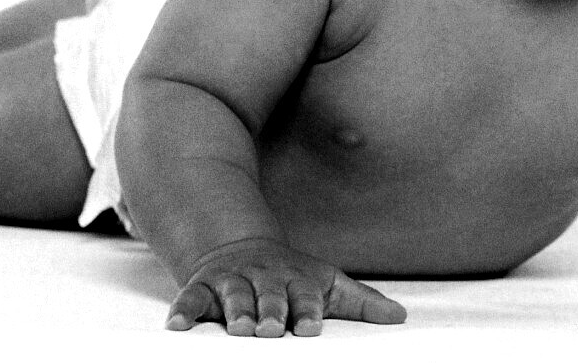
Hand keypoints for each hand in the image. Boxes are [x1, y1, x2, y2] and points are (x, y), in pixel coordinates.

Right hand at [165, 237, 407, 336]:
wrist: (241, 246)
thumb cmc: (292, 277)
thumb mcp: (327, 284)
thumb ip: (361, 302)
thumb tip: (401, 317)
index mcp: (296, 280)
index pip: (305, 296)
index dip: (308, 311)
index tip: (311, 327)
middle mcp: (264, 279)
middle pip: (269, 296)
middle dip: (270, 312)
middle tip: (270, 331)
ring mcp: (233, 281)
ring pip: (233, 296)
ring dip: (234, 312)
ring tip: (236, 330)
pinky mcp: (203, 287)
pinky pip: (190, 299)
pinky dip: (183, 312)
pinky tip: (176, 328)